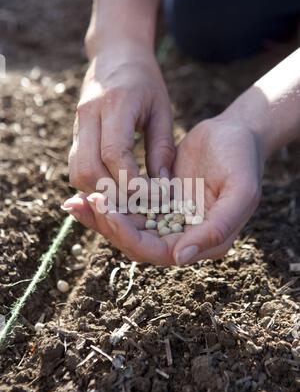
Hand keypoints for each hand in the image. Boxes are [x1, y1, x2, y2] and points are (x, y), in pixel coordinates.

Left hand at [62, 116, 263, 265]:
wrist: (235, 134)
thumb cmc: (242, 160)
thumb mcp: (241, 192)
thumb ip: (216, 228)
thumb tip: (178, 257)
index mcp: (204, 242)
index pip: (157, 252)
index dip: (128, 236)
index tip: (106, 209)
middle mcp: (184, 238)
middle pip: (135, 243)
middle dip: (109, 225)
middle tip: (87, 201)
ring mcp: (169, 221)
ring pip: (128, 227)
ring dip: (102, 217)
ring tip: (76, 201)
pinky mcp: (158, 203)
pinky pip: (129, 208)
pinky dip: (109, 202)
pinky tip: (86, 193)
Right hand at [68, 41, 174, 192]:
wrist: (114, 56)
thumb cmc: (145, 83)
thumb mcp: (162, 111)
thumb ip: (162, 149)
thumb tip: (162, 188)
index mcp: (115, 104)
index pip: (114, 153)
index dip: (131, 181)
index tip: (151, 195)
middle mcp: (89, 115)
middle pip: (88, 169)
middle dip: (113, 193)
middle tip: (137, 203)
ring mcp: (77, 125)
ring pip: (77, 173)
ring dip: (100, 192)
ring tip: (126, 198)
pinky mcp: (74, 134)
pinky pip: (76, 168)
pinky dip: (93, 184)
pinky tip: (114, 187)